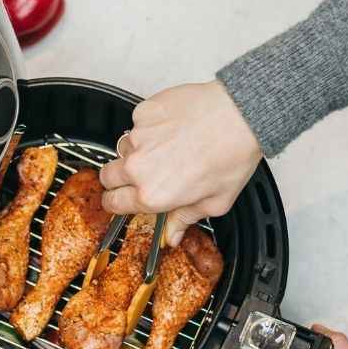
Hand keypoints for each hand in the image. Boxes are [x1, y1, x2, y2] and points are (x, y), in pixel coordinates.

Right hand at [100, 81, 261, 246]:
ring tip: (163, 148)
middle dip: (117, 178)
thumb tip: (173, 234)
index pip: (113, 203)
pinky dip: (148, 127)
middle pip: (107, 176)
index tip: (119, 199)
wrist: (240, 115)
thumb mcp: (214, 203)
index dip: (115, 202)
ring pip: (123, 148)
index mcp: (152, 194)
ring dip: (135, 151)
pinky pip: (136, 123)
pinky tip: (170, 128)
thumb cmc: (231, 156)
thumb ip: (185, 219)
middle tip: (137, 175)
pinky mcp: (143, 114)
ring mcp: (138, 138)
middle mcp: (139, 167)